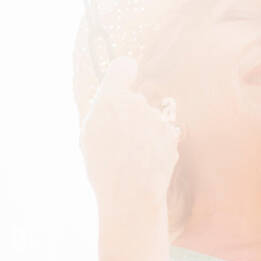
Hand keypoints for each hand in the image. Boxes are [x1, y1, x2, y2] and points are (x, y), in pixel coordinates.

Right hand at [79, 56, 181, 211]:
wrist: (132, 194)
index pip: (123, 66)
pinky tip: (149, 161)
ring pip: (150, 119)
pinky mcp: (172, 134)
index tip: (126, 77)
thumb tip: (111, 101)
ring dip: (145, 132)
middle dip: (131, 114)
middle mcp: (137, 103)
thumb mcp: (89, 136)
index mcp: (111, 99)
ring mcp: (157, 118)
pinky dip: (158, 145)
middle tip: (120, 140)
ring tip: (134, 157)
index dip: (125, 72)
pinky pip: (163, 134)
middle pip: (136, 100)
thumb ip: (102, 111)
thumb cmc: (104, 168)